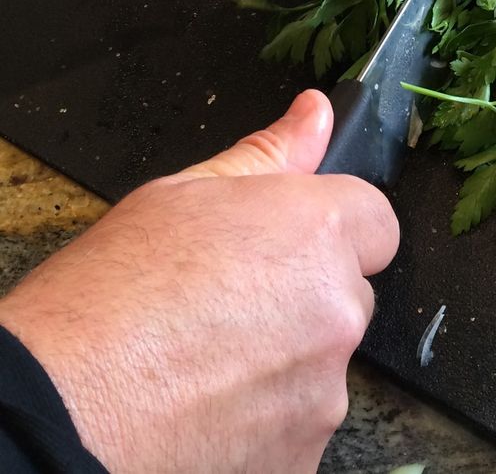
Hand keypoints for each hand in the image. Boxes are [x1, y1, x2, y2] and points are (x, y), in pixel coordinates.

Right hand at [0, 90, 398, 473]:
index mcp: (315, 233)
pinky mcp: (302, 457)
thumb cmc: (106, 303)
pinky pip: (298, 424)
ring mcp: (323, 392)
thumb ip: (266, 156)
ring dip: (284, 362)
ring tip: (202, 362)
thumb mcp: (179, 196)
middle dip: (304, 297)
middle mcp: (335, 310)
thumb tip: (314, 114)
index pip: (376, 222)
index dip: (333, 230)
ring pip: (322, 364)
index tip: (289, 243)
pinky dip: (265, 419)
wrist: (60, 411)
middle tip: (226, 304)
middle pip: (348, 295)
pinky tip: (204, 406)